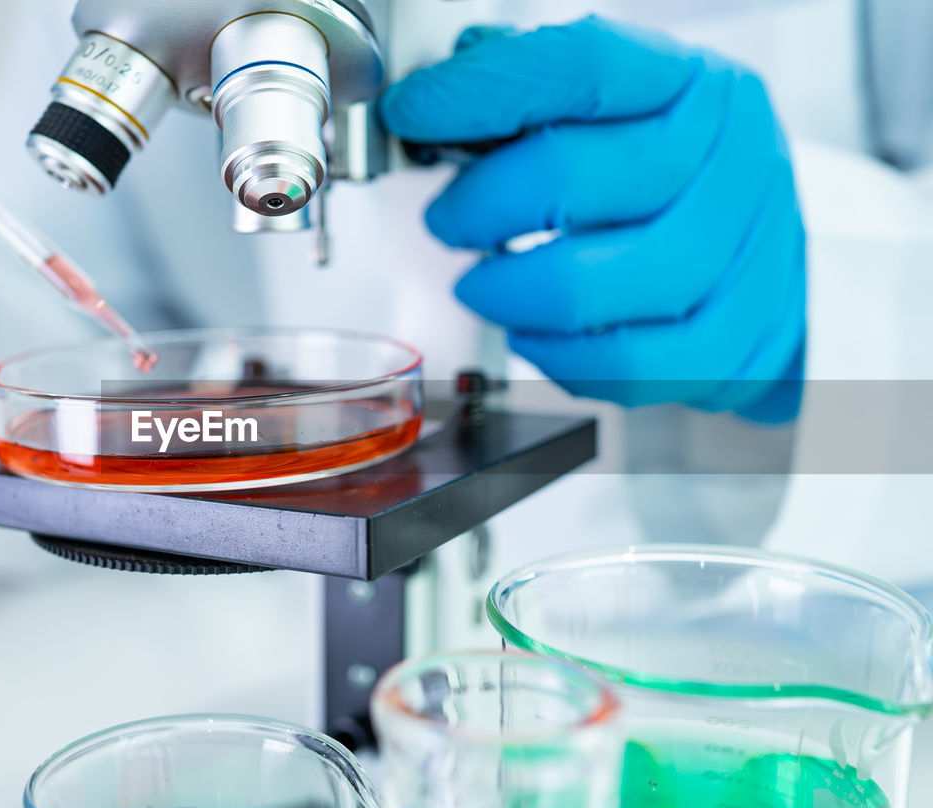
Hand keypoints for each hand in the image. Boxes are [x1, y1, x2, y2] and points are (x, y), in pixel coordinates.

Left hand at [381, 17, 805, 420]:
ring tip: (482, 284)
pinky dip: (556, 355)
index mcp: (695, 84)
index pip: (580, 66)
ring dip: (504, 291)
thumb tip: (449, 84)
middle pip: (568, 178)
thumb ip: (539, 90)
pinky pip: (620, 363)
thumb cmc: (677, 183)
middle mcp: (731, 158)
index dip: (480, 90)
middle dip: (476, 205)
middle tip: (447, 220)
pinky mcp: (735, 343)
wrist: (772, 266)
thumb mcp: (626, 110)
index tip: (412, 111)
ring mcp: (744, 255)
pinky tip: (533, 333)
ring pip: (586, 285)